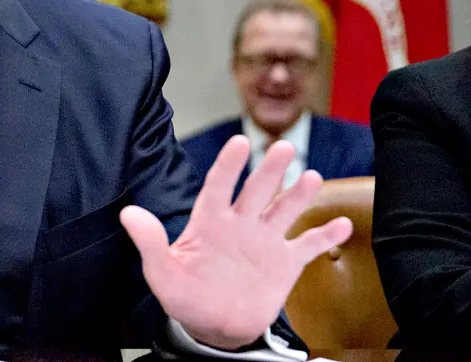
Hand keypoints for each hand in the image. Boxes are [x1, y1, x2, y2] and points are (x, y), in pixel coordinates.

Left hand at [120, 135, 351, 349]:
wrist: (213, 326)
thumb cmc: (184, 295)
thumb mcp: (161, 272)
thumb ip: (149, 242)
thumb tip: (129, 214)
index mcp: (210, 221)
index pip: (219, 186)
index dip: (228, 165)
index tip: (239, 143)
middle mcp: (240, 224)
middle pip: (257, 190)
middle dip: (270, 170)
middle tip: (283, 147)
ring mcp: (264, 241)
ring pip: (285, 210)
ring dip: (299, 195)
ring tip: (312, 177)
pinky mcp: (285, 263)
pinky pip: (308, 245)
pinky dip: (325, 236)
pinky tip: (342, 225)